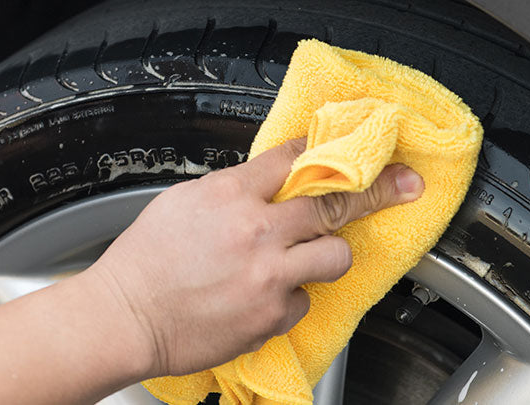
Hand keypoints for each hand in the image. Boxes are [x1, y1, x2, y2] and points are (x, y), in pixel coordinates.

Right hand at [89, 138, 423, 376]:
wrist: (125, 318)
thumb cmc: (143, 263)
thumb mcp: (181, 203)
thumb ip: (230, 191)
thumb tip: (264, 186)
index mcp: (229, 193)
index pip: (294, 159)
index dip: (324, 151)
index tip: (346, 150)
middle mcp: (256, 230)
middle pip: (335, 202)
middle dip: (377, 190)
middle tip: (404, 185)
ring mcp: (268, 275)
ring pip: (336, 254)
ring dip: (329, 253)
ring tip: (309, 257)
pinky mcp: (271, 315)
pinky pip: (303, 301)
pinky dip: (289, 298)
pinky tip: (258, 297)